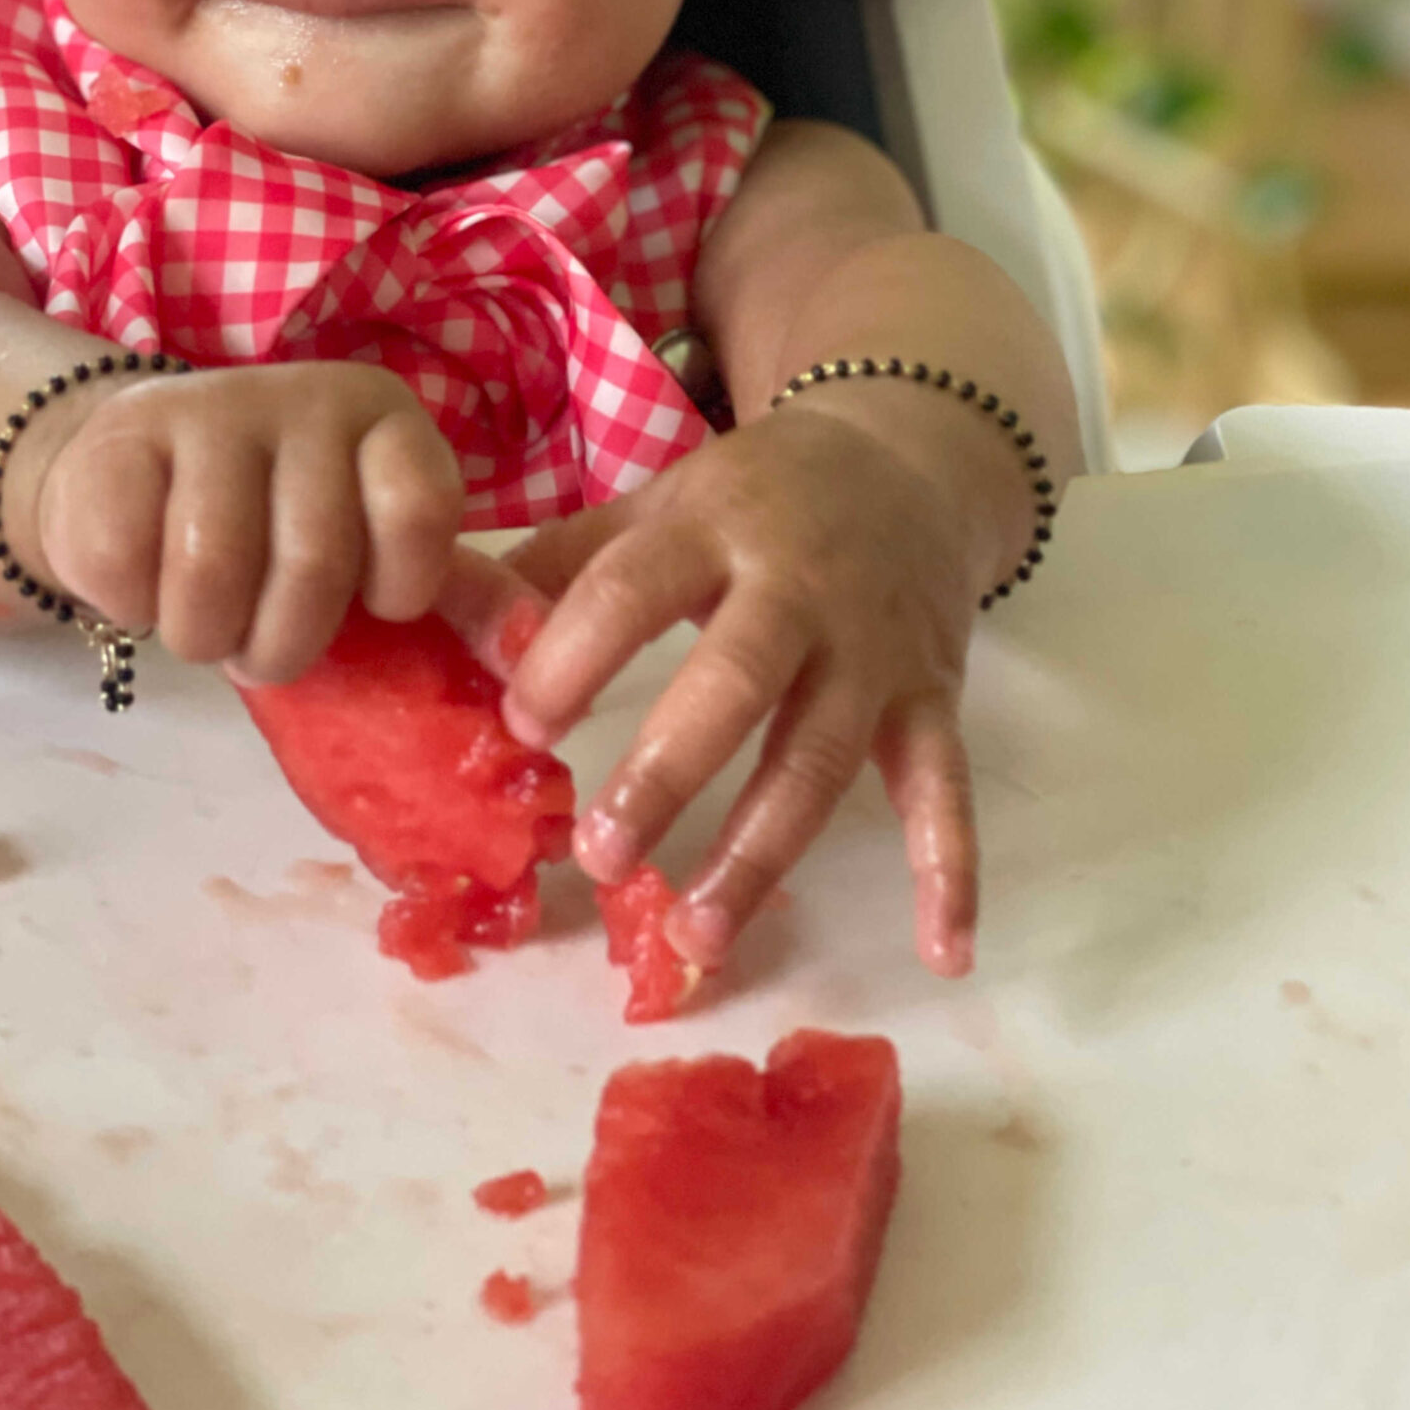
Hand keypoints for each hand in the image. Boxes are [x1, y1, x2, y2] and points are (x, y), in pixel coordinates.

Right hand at [31, 362, 469, 681]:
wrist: (135, 475)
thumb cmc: (275, 527)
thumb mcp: (375, 551)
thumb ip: (457, 598)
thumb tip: (534, 651)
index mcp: (390, 423)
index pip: (419, 511)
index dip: (393, 589)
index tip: (368, 607)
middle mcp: (309, 396)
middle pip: (314, 563)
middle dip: (281, 645)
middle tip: (262, 645)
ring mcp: (212, 408)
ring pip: (214, 572)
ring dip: (204, 636)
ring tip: (205, 624)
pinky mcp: (121, 437)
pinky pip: (126, 566)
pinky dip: (131, 606)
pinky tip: (143, 579)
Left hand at [496, 394, 981, 978]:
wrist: (907, 460)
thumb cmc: (755, 497)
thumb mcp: (661, 500)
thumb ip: (565, 562)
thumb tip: (458, 630)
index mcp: (714, 528)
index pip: (633, 589)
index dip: (573, 657)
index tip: (521, 731)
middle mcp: (799, 587)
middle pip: (735, 683)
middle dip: (668, 773)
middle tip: (601, 857)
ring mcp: (873, 649)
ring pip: (820, 758)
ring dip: (761, 854)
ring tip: (695, 936)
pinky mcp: (933, 696)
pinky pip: (944, 789)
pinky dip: (952, 870)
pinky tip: (942, 950)